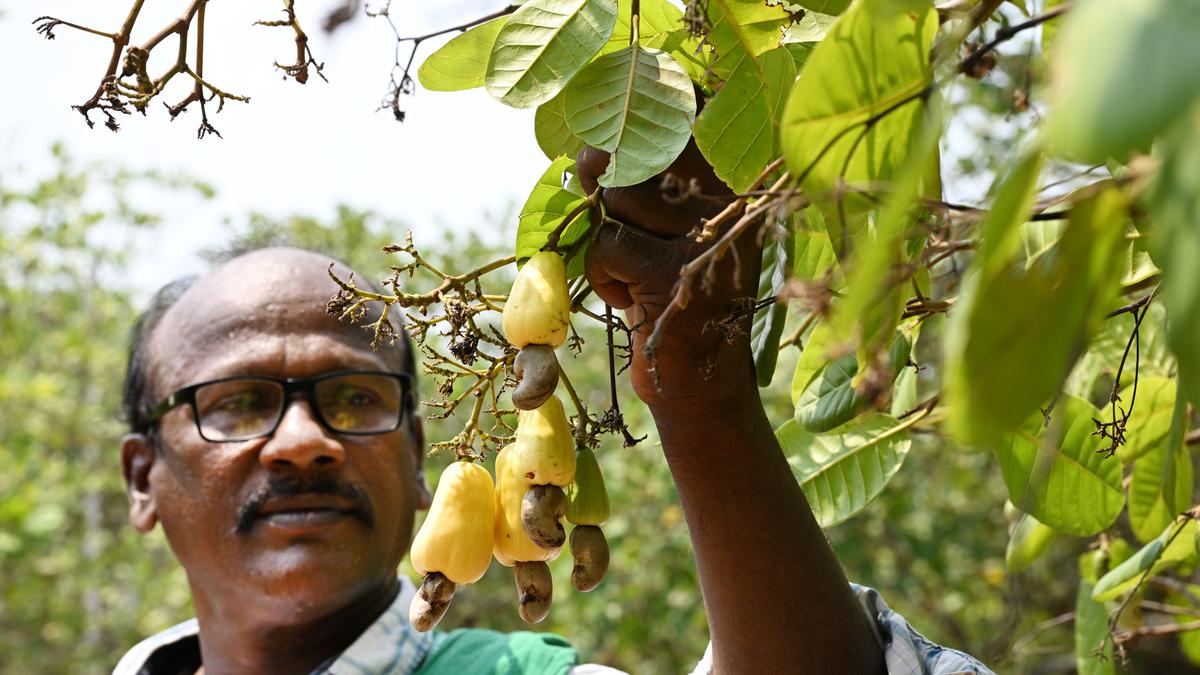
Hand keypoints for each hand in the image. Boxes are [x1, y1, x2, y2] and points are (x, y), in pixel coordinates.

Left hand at [578, 141, 761, 415]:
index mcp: (737, 181)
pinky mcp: (671, 274)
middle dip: (607, 177)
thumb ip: (644, 183)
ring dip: (605, 232)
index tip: (619, 151)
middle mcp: (730, 200)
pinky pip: (606, 243)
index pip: (684, 115)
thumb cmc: (683, 295)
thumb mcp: (673, 231)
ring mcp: (704, 236)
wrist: (706, 385)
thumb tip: (591, 150)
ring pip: (618, 193)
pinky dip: (602, 273)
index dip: (636, 125)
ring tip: (629, 268)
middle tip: (608, 213)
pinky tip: (628, 297)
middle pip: (640, 148)